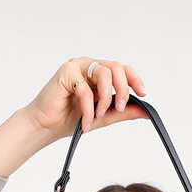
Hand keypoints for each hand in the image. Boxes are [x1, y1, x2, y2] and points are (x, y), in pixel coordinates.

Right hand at [23, 56, 149, 142]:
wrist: (46, 125)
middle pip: (116, 67)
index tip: (142, 94)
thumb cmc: (70, 118)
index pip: (121, 68)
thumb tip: (145, 113)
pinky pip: (85, 89)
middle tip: (120, 107)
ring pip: (103, 73)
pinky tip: (86, 123)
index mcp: (98, 73)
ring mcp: (77, 66)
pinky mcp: (66, 72)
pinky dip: (89, 110)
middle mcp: (89, 66)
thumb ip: (122, 112)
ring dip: (106, 98)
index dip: (134, 79)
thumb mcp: (103, 116)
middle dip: (122, 89)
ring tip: (99, 115)